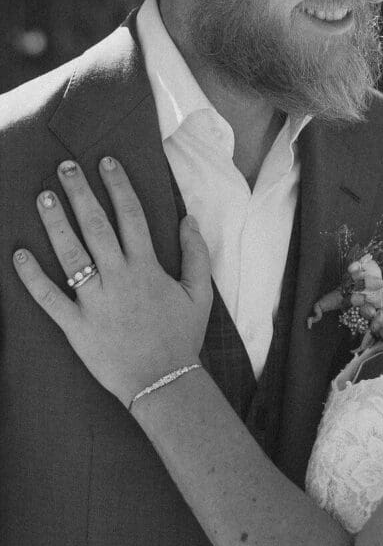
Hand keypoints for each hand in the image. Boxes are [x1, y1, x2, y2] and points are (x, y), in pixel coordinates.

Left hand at [13, 157, 212, 406]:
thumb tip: (189, 218)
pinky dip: (33, 278)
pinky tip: (19, 255)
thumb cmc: (182, 336)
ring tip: (44, 197)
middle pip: (96, 226)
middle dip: (80, 193)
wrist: (164, 383)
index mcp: (147, 268)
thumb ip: (195, 254)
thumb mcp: (200, 293)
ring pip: (71, 255)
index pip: (130, 216)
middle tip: (65, 167)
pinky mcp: (76, 327)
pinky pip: (49, 299)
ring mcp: (95, 302)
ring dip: (56, 224)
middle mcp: (119, 278)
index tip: (106, 162)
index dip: (118, 186)